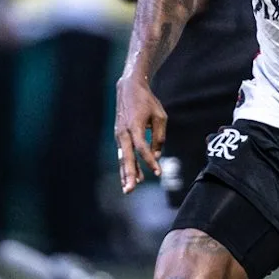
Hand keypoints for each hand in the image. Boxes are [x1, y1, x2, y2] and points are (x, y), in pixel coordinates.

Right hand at [112, 73, 166, 194]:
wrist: (128, 88)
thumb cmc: (147, 101)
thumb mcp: (159, 116)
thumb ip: (159, 137)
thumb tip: (156, 156)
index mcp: (134, 126)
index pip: (142, 148)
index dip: (150, 161)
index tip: (158, 173)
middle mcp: (123, 132)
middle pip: (126, 157)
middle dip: (129, 174)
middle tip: (131, 189)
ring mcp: (119, 135)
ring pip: (122, 158)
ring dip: (125, 174)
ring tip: (128, 189)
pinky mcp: (119, 136)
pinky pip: (122, 154)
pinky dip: (125, 166)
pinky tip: (129, 178)